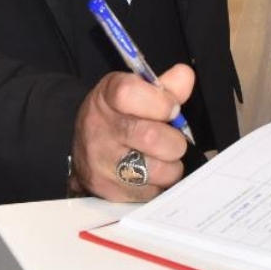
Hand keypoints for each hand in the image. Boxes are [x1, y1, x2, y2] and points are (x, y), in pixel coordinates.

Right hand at [70, 64, 193, 200]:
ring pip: (156, 170)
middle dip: (174, 141)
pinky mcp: (108, 190)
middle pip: (151, 137)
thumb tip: (185, 77)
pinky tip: (150, 175)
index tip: (172, 109)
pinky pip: (151, 192)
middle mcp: (99, 128)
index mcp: (107, 97)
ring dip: (170, 167)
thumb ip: (165, 87)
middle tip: (172, 141)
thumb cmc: (119, 116)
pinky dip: (159, 185)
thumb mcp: (136, 92)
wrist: (86, 148)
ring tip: (162, 159)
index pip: (129, 94)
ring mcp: (101, 162)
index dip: (161, 102)